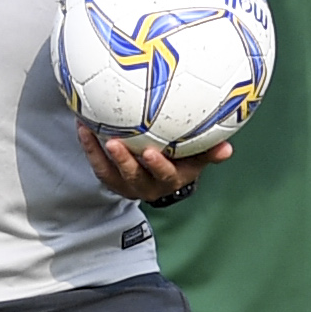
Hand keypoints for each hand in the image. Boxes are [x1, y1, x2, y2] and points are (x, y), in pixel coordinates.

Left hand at [76, 124, 231, 201]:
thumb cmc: (183, 160)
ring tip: (90, 132)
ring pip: (110, 172)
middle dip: (124, 161)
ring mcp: (126, 183)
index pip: (165, 175)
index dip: (158, 166)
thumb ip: (210, 152)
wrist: (160, 175)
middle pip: (133, 176)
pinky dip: (89, 147)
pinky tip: (83, 126)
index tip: (151, 152)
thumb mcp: (197, 158)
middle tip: (115, 143)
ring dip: (99, 153)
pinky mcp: (110, 177)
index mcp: (169, 180)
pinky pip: (97, 164)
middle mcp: (146, 185)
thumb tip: (227, 149)